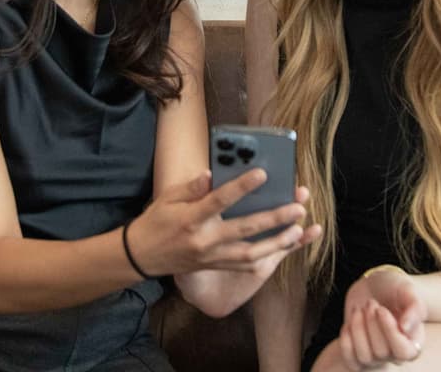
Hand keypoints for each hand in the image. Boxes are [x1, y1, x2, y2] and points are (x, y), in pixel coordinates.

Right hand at [128, 170, 317, 276]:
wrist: (142, 257)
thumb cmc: (156, 222)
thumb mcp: (168, 199)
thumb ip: (192, 187)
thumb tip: (210, 173)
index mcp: (191, 219)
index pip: (220, 201)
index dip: (242, 187)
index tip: (262, 173)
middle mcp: (205, 240)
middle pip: (245, 229)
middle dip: (274, 219)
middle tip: (298, 207)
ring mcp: (212, 257)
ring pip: (251, 254)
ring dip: (278, 243)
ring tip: (299, 230)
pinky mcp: (216, 266)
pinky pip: (246, 266)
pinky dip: (267, 258)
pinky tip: (285, 249)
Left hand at [337, 268, 425, 369]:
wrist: (374, 286)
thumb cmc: (394, 289)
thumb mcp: (407, 290)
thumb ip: (414, 307)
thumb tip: (405, 328)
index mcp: (413, 342)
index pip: (403, 352)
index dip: (389, 331)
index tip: (381, 309)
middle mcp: (395, 354)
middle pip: (382, 353)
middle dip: (372, 323)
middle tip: (371, 303)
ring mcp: (376, 356)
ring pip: (365, 357)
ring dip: (358, 329)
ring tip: (360, 309)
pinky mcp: (358, 353)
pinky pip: (350, 360)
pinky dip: (346, 339)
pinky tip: (350, 321)